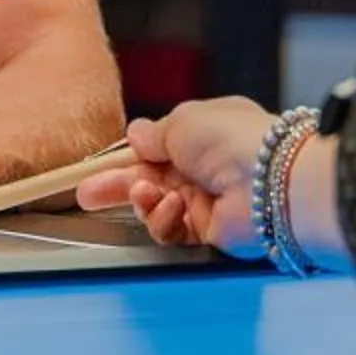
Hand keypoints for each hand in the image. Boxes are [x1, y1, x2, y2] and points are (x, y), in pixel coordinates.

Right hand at [73, 96, 274, 259]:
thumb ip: (153, 133)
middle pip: (149, 180)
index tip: (96, 167)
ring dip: (144, 200)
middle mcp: (204, 168)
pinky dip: (164, 219)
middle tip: (86, 195)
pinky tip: (173, 207)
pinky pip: (171, 230)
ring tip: (147, 193)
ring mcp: (205, 201)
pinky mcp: (207, 232)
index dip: (125, 157)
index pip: (155, 149)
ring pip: (155, 207)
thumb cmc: (231, 139)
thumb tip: (136, 135)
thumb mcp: (181, 121)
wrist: (269, 180)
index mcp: (202, 134)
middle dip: (117, 187)